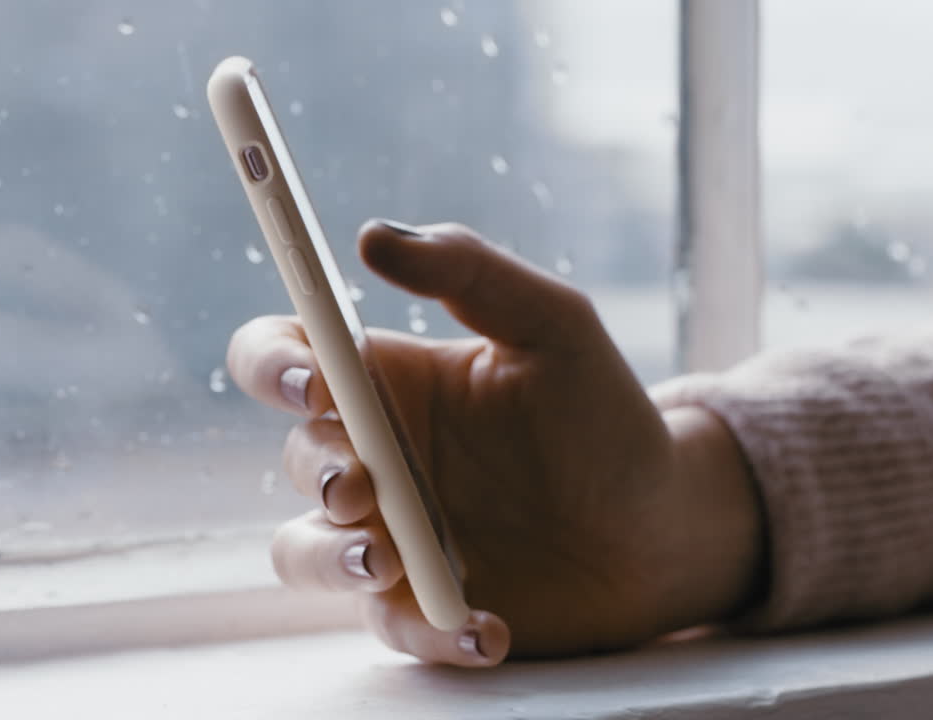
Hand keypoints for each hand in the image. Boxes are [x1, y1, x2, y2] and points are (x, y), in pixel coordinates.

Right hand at [227, 220, 762, 665]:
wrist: (658, 522)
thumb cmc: (603, 416)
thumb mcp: (553, 324)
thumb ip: (471, 270)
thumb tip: (374, 234)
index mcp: (390, 382)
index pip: (288, 357)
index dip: (275, 363)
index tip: (313, 378)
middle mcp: (375, 457)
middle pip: (296, 457)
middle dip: (318, 468)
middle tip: (362, 481)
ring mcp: (390, 535)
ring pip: (302, 552)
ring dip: (329, 557)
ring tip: (390, 559)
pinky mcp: (419, 606)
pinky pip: (391, 627)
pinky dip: (429, 632)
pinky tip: (487, 627)